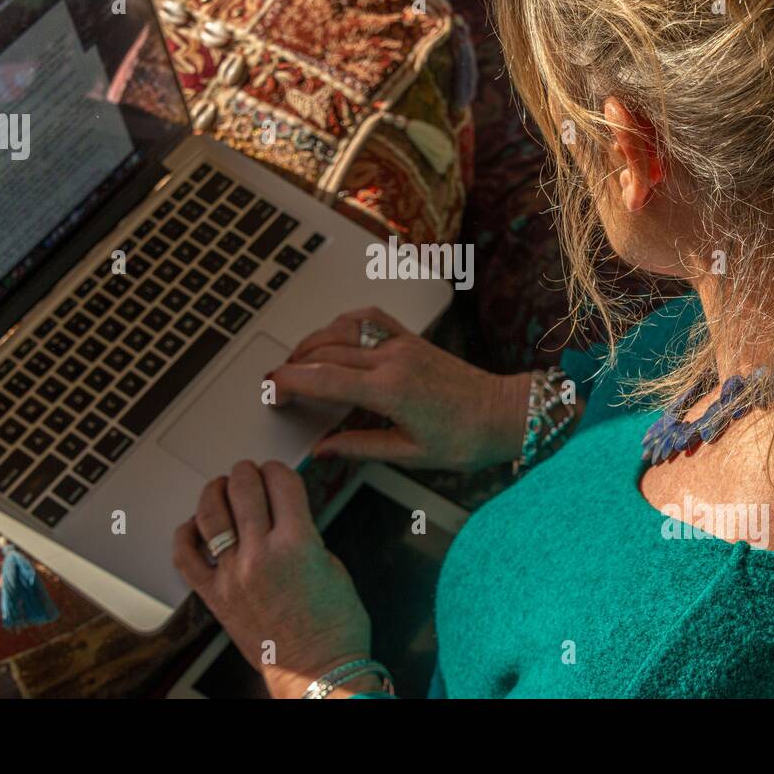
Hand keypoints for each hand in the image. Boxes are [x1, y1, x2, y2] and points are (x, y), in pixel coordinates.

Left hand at [173, 460, 378, 697]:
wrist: (317, 671)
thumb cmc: (333, 627)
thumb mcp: (332, 565)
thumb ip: (305, 534)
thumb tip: (286, 514)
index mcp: (297, 543)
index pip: (281, 481)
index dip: (279, 468)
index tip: (278, 469)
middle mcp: (261, 555)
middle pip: (243, 488)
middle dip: (247, 472)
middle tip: (249, 472)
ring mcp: (233, 575)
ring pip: (210, 513)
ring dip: (215, 491)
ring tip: (221, 487)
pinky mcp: (215, 597)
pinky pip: (185, 557)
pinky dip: (186, 534)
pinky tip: (194, 525)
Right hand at [268, 307, 530, 471]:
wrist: (503, 414)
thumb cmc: (465, 439)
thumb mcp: (409, 454)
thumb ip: (359, 447)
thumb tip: (322, 450)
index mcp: (390, 391)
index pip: (324, 379)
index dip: (290, 381)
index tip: (270, 388)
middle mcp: (394, 360)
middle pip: (325, 352)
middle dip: (292, 366)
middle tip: (273, 383)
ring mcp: (402, 344)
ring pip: (342, 331)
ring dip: (312, 343)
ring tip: (295, 363)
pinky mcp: (411, 338)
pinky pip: (369, 319)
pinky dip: (342, 324)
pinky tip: (332, 336)